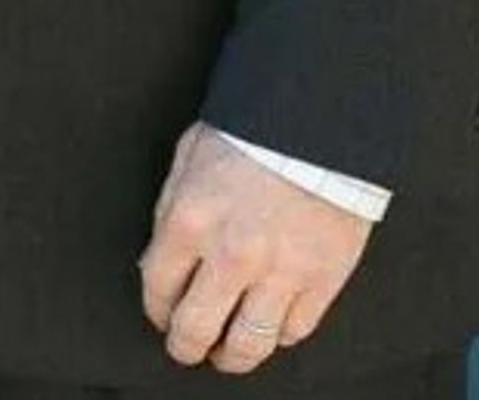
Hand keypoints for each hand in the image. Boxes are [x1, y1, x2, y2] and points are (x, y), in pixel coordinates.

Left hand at [137, 124, 374, 374]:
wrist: (318, 122)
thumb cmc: (254, 132)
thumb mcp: (190, 157)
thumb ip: (170, 211)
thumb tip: (157, 261)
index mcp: (191, 220)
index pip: (158, 288)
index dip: (157, 311)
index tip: (163, 317)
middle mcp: (232, 254)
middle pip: (197, 328)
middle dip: (186, 347)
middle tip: (188, 349)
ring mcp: (280, 271)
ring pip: (249, 342)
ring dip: (233, 357)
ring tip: (228, 354)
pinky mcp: (322, 279)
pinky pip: (295, 329)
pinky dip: (280, 335)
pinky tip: (271, 326)